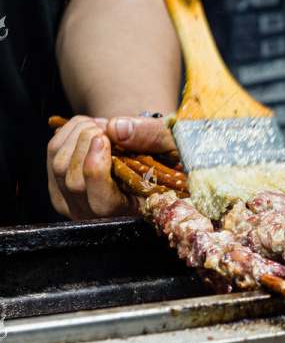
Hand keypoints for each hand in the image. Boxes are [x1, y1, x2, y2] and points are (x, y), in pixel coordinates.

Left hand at [47, 115, 175, 219]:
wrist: (150, 161)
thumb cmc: (168, 157)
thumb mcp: (174, 145)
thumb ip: (153, 137)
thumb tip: (116, 128)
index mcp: (131, 215)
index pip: (101, 203)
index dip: (95, 169)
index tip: (103, 138)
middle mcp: (98, 217)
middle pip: (73, 180)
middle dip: (86, 141)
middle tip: (107, 126)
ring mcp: (73, 205)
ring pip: (59, 165)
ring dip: (77, 134)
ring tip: (101, 126)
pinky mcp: (58, 189)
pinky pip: (52, 155)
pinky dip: (68, 133)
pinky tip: (89, 129)